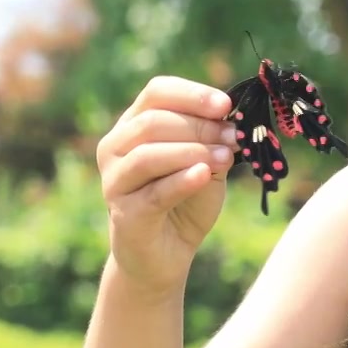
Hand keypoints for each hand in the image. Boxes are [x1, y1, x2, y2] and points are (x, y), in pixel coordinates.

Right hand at [96, 75, 238, 299]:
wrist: (166, 255)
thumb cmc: (185, 201)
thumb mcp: (205, 163)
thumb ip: (213, 141)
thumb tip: (231, 121)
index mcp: (133, 125)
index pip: (157, 92)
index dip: (192, 94)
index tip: (225, 105)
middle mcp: (114, 148)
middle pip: (153, 122)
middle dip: (199, 126)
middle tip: (233, 136)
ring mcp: (114, 181)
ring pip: (148, 155)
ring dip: (192, 151)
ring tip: (225, 156)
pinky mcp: (125, 214)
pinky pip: (154, 192)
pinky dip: (182, 180)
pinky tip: (204, 174)